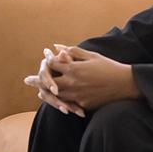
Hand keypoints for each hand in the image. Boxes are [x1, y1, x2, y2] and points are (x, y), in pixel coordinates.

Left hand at [23, 45, 138, 114]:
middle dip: (37, 80)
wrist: (125, 84)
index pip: (53, 64)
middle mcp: (73, 82)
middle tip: (27, 80)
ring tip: (38, 92)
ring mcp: (77, 95)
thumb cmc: (109, 67)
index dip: (47, 60)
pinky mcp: (83, 105)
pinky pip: (68, 104)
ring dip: (45, 93)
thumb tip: (56, 47)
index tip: (43, 57)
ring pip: (55, 96)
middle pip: (48, 82)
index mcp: (74, 68)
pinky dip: (60, 101)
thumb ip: (72, 51)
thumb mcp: (91, 55)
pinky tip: (55, 100)